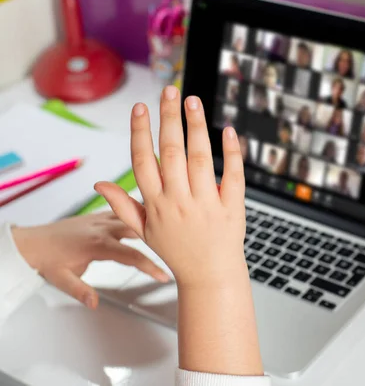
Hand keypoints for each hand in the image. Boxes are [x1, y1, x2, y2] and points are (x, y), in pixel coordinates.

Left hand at [11, 212, 169, 308]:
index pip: (132, 256)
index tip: (165, 275)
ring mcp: (102, 220)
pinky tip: (150, 214)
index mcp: (97, 244)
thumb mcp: (60, 279)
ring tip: (172, 226)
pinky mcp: (99, 217)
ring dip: (151, 221)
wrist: (32, 241)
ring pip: (133, 216)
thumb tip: (94, 303)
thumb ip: (79, 291)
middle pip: (139, 230)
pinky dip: (138, 213)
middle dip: (160, 237)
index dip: (151, 266)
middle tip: (180, 244)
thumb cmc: (47, 260)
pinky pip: (123, 212)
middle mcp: (103, 228)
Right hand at [95, 86, 246, 286]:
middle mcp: (179, 201)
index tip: (141, 107)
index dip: (140, 131)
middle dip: (169, 118)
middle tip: (169, 90)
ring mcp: (207, 203)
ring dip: (196, 126)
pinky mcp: (232, 207)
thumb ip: (123, 206)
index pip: (143, 160)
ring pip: (199, 158)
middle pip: (171, 151)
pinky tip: (227, 130)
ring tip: (192, 101)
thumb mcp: (145, 232)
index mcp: (156, 204)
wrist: (210, 276)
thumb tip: (99, 185)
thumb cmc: (177, 252)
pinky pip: (232, 175)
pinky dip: (230, 152)